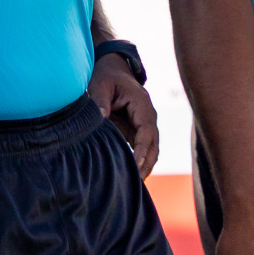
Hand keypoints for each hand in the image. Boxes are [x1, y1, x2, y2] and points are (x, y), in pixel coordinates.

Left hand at [87, 53, 158, 177]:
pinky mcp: (137, 130)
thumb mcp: (100, 84)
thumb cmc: (106, 77)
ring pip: (151, 150)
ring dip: (145, 166)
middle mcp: (148, 116)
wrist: (113, 69)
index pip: (147, 131)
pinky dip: (140, 162)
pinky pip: (143, 149)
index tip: (136, 164)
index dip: (142, 148)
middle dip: (146, 163)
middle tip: (135, 182)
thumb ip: (100, 101)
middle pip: (153, 144)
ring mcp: (145, 124)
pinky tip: (131, 176)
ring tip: (134, 185)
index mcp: (142, 104)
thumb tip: (101, 118)